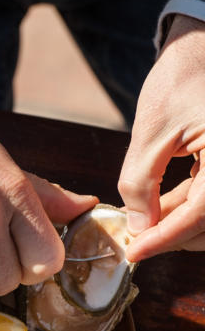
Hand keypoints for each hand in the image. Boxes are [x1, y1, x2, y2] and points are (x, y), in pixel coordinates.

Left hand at [118, 14, 204, 261]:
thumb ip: (140, 184)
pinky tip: (160, 205)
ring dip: (181, 224)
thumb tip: (138, 228)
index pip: (203, 214)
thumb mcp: (152, 133)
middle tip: (137, 239)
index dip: (165, 238)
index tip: (134, 252)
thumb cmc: (182, 79)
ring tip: (142, 220)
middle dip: (174, 236)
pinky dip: (190, 207)